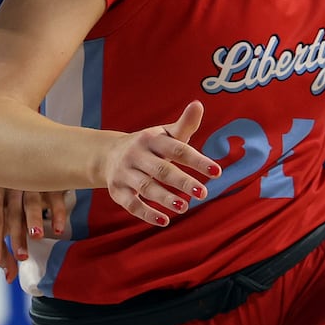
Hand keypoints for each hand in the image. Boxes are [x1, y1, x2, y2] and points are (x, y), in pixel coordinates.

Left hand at [0, 186, 72, 282]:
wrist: (31, 157)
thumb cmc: (14, 196)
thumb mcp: (5, 215)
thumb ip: (5, 246)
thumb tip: (9, 278)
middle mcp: (5, 189)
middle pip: (4, 214)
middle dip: (11, 235)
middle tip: (20, 257)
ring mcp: (26, 181)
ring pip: (28, 201)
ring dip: (32, 219)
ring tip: (36, 237)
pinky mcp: (48, 178)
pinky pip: (53, 194)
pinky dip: (56, 211)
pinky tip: (58, 229)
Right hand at [101, 101, 218, 226]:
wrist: (108, 155)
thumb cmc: (148, 146)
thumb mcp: (164, 134)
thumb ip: (184, 125)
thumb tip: (199, 104)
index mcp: (151, 140)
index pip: (177, 149)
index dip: (197, 160)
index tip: (217, 172)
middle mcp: (136, 155)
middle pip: (161, 170)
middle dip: (182, 181)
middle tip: (203, 193)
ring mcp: (125, 174)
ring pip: (145, 187)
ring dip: (164, 198)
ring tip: (184, 207)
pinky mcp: (117, 191)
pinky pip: (131, 204)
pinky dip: (147, 214)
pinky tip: (164, 221)